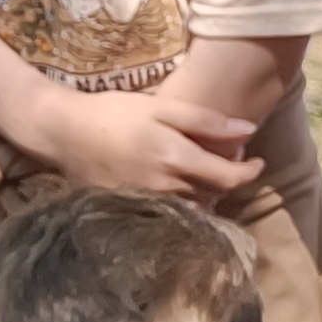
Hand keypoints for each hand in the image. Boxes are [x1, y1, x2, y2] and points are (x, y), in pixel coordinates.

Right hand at [37, 84, 263, 199]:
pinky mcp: (129, 210)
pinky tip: (174, 189)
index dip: (249, 172)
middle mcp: (164, 187)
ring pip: (192, 208)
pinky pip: (167, 214)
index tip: (258, 162)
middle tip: (223, 161)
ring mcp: (146, 203)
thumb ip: (206, 120)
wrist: (63, 132)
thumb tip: (249, 130)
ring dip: (204, 194)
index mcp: (175, 158)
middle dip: (225, 181)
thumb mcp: (161, 106)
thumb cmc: (113, 113)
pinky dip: (180, 204)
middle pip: (213, 195)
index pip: (228, 178)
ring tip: (200, 175)